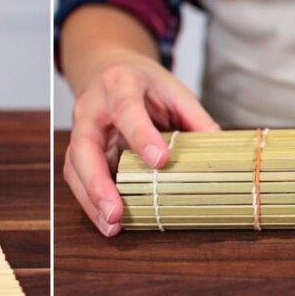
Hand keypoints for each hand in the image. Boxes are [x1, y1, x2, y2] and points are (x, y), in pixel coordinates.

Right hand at [64, 53, 219, 236]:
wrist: (109, 69)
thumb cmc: (145, 84)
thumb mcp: (174, 91)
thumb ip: (195, 119)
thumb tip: (220, 153)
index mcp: (120, 84)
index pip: (126, 109)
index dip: (141, 136)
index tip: (160, 162)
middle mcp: (92, 107)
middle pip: (85, 145)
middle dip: (98, 181)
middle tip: (116, 212)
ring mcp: (79, 129)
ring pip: (75, 166)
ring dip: (91, 199)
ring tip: (112, 226)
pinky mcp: (77, 150)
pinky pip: (76, 177)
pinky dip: (89, 202)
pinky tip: (106, 220)